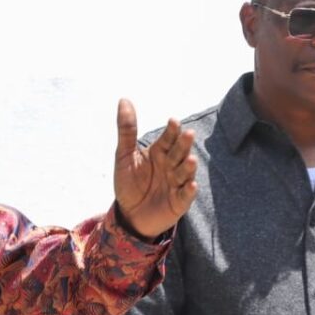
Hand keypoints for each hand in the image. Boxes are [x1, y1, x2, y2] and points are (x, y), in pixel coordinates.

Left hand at [113, 99, 197, 238]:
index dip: (171, 131)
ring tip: (190, 160)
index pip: (168, 138)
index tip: (173, 121)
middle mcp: (171, 165)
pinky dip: (188, 191)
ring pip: (185, 172)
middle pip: (179, 152)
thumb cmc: (129, 183)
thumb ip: (127, 130)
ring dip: (189, 167)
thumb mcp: (124, 156)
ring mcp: (177, 183)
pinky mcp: (179, 202)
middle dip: (183, 145)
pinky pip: (185, 195)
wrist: (129, 215)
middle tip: (187, 134)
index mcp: (159, 152)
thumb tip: (124, 100)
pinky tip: (190, 185)